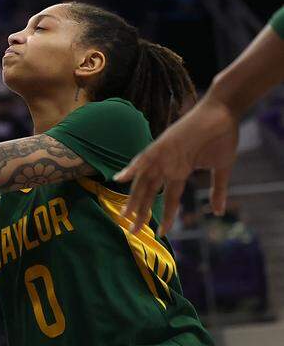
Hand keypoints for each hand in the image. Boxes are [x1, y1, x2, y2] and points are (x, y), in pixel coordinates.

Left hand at [115, 97, 238, 234]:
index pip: (168, 199)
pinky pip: (144, 157)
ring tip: (126, 216)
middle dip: (141, 213)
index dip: (164, 216)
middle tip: (132, 232)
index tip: (160, 233)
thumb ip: (217, 190)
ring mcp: (164, 155)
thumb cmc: (223, 137)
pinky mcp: (163, 143)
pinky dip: (133, 167)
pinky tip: (121, 178)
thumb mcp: (221, 169)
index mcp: (179, 171)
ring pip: (144, 180)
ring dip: (134, 198)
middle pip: (150, 192)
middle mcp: (167, 165)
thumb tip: (218, 212)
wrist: (224, 112)